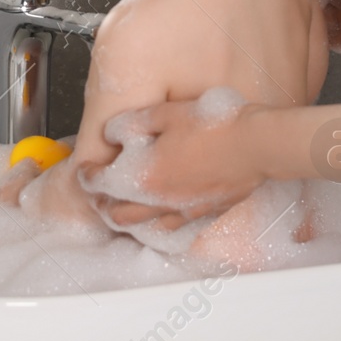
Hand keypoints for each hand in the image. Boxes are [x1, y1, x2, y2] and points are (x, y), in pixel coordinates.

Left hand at [77, 101, 267, 227]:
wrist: (255, 145)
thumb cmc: (212, 127)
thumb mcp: (162, 114)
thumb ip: (130, 125)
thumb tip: (112, 134)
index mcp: (142, 177)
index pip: (102, 183)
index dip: (88, 176)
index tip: (85, 171)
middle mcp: (158, 201)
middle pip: (119, 213)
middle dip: (104, 205)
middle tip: (99, 196)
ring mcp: (183, 211)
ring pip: (147, 225)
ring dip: (131, 218)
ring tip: (127, 209)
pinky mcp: (205, 212)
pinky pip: (175, 225)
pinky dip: (161, 221)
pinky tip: (165, 214)